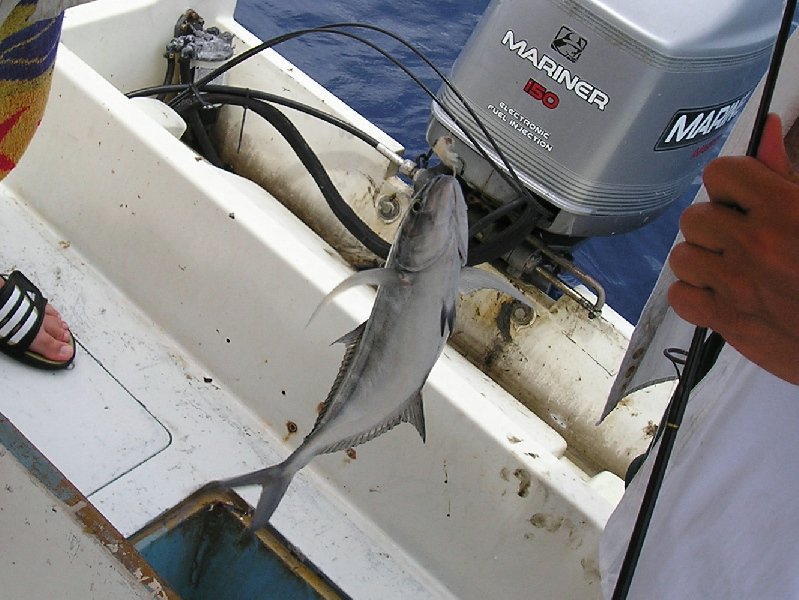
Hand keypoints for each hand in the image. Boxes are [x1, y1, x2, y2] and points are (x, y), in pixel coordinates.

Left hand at [669, 114, 798, 384]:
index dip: (730, 184)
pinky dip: (695, 294)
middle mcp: (756, 245)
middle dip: (716, 224)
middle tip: (743, 237)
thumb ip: (786, 170)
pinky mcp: (730, 323)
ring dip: (703, 259)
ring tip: (734, 266)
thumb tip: (766, 129)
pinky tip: (721, 293)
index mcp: (785, 209)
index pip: (719, 175)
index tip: (744, 198)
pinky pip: (680, 297)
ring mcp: (739, 287)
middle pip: (695, 217)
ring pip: (683, 256)